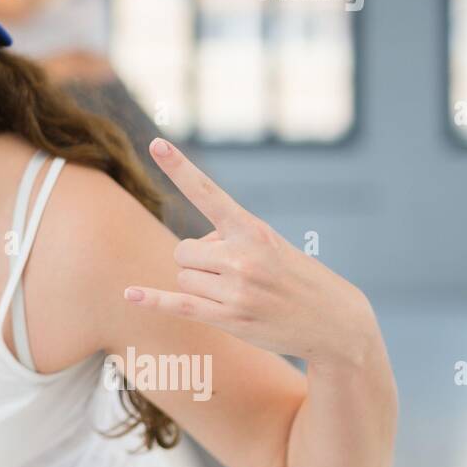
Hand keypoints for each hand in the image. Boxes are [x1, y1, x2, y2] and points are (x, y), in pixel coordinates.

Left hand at [123, 138, 377, 364]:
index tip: (155, 143)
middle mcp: (242, 257)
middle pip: (183, 251)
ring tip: (240, 295)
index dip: (179, 168)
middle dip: (198, 261)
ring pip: (183, 279)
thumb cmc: (299, 278)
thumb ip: (230, 239)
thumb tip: (192, 253)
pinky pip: (179, 305)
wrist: (336, 323)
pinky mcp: (229, 319)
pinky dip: (152, 299)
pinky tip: (129, 294)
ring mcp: (236, 290)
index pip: (208, 193)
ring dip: (202, 287)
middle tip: (235, 274)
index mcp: (253, 230)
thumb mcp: (272, 245)